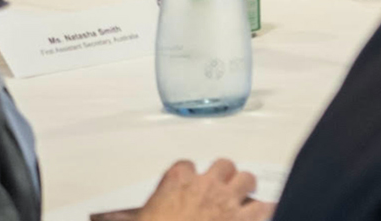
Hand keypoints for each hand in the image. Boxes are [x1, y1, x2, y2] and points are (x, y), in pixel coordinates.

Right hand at [138, 159, 272, 220]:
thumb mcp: (139, 217)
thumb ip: (134, 213)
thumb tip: (115, 215)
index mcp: (176, 182)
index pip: (185, 165)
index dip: (188, 175)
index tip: (188, 182)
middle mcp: (205, 185)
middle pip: (224, 165)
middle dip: (224, 176)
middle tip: (220, 188)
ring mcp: (227, 200)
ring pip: (247, 178)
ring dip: (245, 188)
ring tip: (242, 197)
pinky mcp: (244, 218)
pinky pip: (264, 206)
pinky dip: (265, 210)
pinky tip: (264, 212)